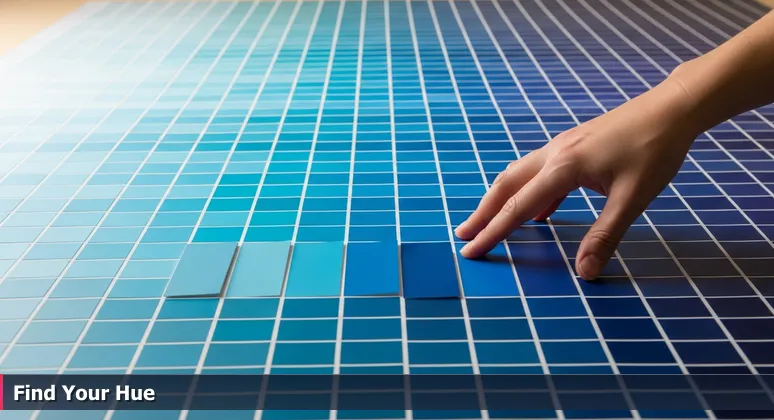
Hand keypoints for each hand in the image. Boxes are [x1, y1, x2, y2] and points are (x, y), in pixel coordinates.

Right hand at [455, 77, 701, 280]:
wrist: (671, 108)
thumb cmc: (655, 151)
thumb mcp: (632, 198)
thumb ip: (605, 235)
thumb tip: (585, 272)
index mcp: (562, 168)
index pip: (518, 206)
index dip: (493, 231)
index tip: (472, 250)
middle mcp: (553, 155)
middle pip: (506, 185)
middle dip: (483, 212)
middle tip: (463, 236)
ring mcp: (561, 147)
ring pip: (518, 175)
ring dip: (500, 199)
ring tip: (489, 221)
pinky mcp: (572, 146)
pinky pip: (538, 172)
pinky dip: (528, 192)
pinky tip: (539, 212)